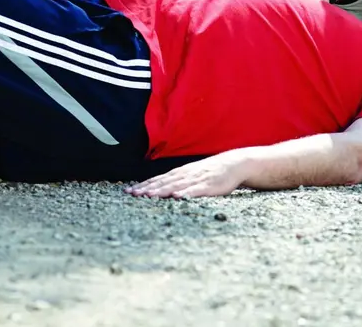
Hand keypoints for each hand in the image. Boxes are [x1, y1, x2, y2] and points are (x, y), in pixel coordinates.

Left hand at [126, 152, 248, 198]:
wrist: (233, 164)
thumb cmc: (210, 172)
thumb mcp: (191, 174)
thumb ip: (177, 181)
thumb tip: (158, 188)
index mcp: (180, 173)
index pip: (158, 180)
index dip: (143, 185)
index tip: (128, 191)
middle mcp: (185, 175)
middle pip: (163, 182)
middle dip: (146, 188)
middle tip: (132, 194)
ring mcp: (196, 179)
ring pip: (176, 186)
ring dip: (161, 191)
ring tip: (148, 195)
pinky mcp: (209, 186)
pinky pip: (195, 190)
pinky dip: (185, 193)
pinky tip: (176, 196)